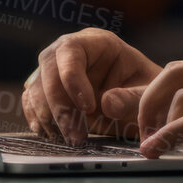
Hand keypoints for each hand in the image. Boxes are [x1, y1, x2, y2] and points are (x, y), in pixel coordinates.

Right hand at [22, 27, 161, 145]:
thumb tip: (107, 104)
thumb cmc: (149, 94)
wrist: (145, 107)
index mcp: (98, 43)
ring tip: (71, 139)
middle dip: (58, 104)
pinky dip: (38, 120)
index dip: (72, 77)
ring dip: (48, 116)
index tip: (88, 107)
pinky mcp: (49, 92)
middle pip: (48, 68)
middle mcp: (72, 53)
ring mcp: (57, 72)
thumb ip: (132, 98)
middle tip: (76, 134)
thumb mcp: (149, 94)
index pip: (70, 50)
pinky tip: (53, 135)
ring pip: (37, 86)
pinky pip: (32, 101)